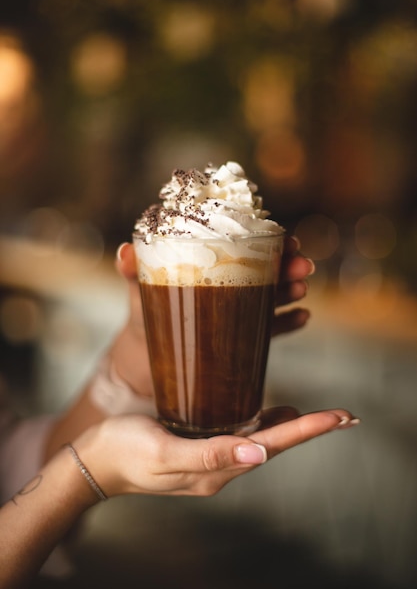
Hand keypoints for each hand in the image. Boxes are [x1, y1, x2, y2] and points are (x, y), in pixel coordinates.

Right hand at [75, 407, 358, 497]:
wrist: (92, 462)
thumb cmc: (124, 452)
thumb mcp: (164, 452)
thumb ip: (210, 453)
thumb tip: (260, 452)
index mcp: (216, 469)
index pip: (273, 445)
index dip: (308, 429)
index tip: (340, 416)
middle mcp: (220, 467)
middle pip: (275, 444)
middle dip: (309, 429)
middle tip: (343, 416)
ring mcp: (210, 458)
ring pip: (261, 441)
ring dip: (292, 428)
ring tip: (319, 418)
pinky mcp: (198, 446)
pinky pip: (240, 435)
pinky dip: (263, 424)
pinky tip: (270, 413)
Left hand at [109, 237, 314, 396]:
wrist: (144, 357)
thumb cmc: (144, 313)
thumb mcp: (140, 290)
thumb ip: (132, 271)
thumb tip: (124, 251)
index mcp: (210, 266)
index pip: (244, 247)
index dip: (269, 240)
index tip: (287, 238)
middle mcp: (229, 285)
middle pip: (266, 270)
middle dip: (288, 265)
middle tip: (303, 265)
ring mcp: (236, 312)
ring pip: (271, 297)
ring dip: (291, 290)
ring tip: (302, 290)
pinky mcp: (239, 338)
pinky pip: (268, 329)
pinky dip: (287, 323)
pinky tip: (303, 317)